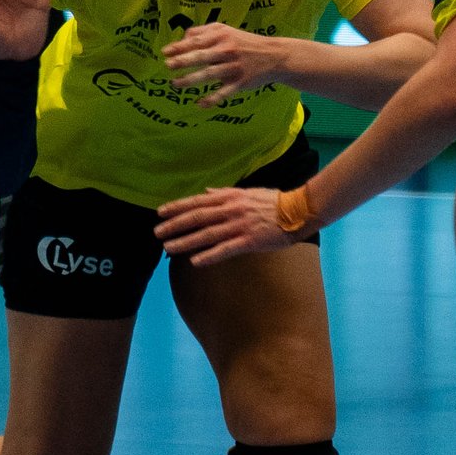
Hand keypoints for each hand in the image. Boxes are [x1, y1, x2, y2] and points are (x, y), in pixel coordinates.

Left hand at [153, 182, 297, 265]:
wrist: (298, 210)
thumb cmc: (273, 201)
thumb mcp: (246, 192)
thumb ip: (223, 193)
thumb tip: (205, 192)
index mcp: (229, 197)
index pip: (197, 202)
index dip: (177, 207)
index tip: (160, 213)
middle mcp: (231, 210)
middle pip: (197, 218)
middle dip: (174, 225)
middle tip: (157, 233)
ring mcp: (239, 226)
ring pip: (206, 234)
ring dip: (185, 241)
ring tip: (168, 248)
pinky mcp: (249, 241)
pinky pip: (225, 249)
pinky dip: (209, 255)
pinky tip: (195, 262)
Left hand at [163, 20, 285, 102]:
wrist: (274, 56)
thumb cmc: (244, 42)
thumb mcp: (225, 30)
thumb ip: (203, 32)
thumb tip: (181, 39)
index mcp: (221, 36)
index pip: (197, 40)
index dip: (180, 46)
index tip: (165, 52)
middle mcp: (227, 50)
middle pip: (202, 55)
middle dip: (183, 60)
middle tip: (167, 65)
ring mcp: (234, 67)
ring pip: (210, 74)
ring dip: (191, 80)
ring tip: (175, 84)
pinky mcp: (241, 82)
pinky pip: (224, 92)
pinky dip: (212, 99)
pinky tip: (199, 104)